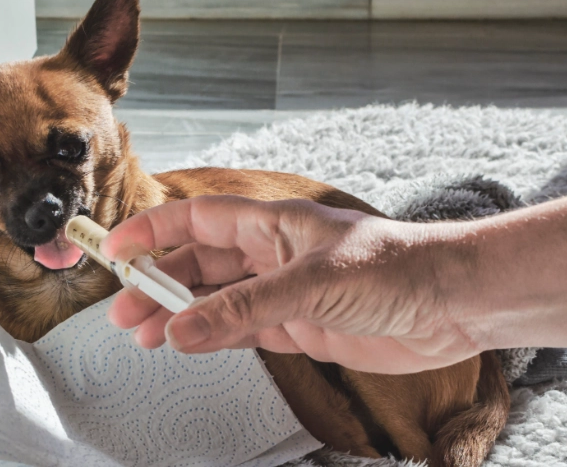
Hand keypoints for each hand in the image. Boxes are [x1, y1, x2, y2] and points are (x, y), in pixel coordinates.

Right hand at [100, 195, 481, 373]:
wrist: (451, 304)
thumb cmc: (396, 267)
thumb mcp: (312, 283)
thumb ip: (244, 309)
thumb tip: (182, 329)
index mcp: (273, 224)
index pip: (198, 221)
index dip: (153, 231)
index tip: (115, 250)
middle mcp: (273, 255)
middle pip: (199, 266)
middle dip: (159, 285)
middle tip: (124, 311)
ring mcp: (284, 293)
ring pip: (216, 302)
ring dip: (180, 315)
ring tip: (144, 334)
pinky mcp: (300, 327)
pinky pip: (242, 331)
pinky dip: (212, 338)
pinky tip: (187, 345)